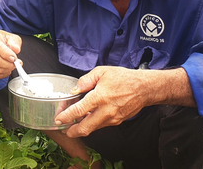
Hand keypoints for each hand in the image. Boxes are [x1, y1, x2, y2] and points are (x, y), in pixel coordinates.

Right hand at [0, 30, 21, 78]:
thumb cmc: (0, 39)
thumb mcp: (10, 36)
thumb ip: (14, 42)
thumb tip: (16, 49)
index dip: (6, 54)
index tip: (14, 58)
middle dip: (8, 64)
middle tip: (16, 63)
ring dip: (7, 69)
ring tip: (13, 65)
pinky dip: (3, 74)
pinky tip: (7, 69)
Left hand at [54, 66, 193, 136]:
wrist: (144, 88)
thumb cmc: (123, 78)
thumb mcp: (102, 72)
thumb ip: (86, 80)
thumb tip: (75, 89)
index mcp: (100, 97)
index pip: (78, 111)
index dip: (66, 116)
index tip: (58, 118)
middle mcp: (105, 111)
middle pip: (85, 128)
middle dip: (72, 131)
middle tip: (64, 129)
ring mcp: (112, 118)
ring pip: (93, 128)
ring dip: (82, 128)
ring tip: (73, 124)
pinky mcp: (117, 122)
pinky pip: (101, 125)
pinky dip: (92, 124)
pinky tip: (88, 119)